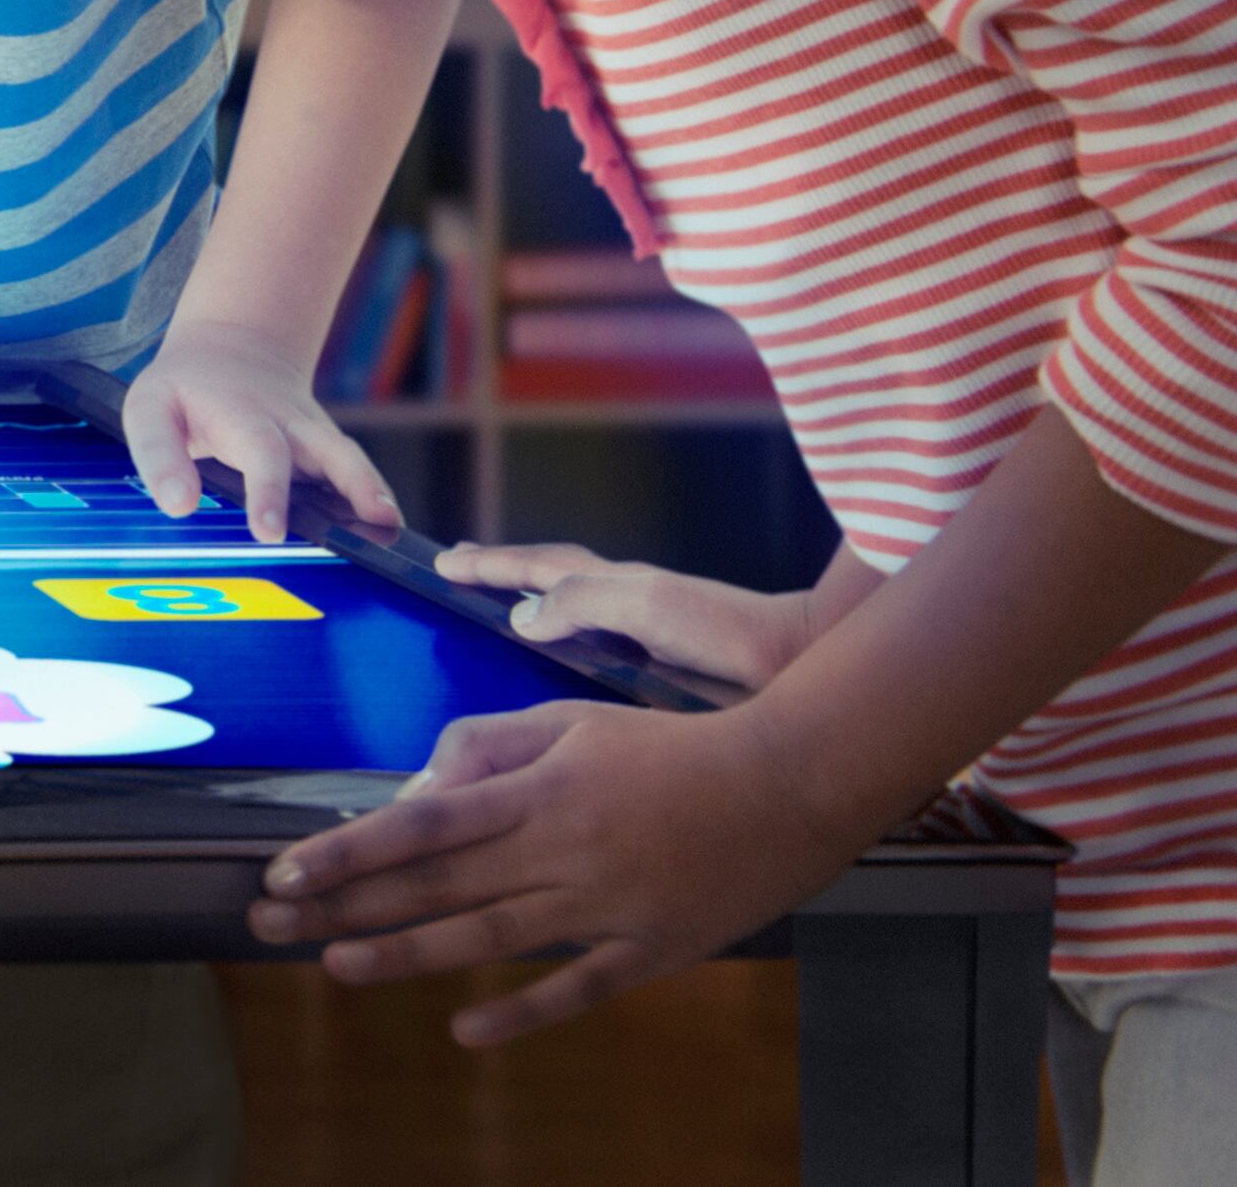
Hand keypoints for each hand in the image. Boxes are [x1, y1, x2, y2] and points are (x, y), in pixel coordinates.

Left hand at [122, 318, 395, 542]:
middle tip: (374, 522)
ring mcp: (315, 437)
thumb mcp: (149, 409)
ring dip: (374, 492)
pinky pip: (355, 475)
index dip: (268, 492)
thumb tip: (179, 505)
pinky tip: (385, 533)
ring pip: (351, 461)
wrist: (230, 348)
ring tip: (391, 530)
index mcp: (243, 415)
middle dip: (354, 485)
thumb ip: (159, 455)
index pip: (262, 453)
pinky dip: (374, 500)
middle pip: (330, 450)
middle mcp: (290, 424)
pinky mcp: (327, 451)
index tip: (270, 533)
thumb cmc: (183, 390)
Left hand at [254, 699, 857, 1042]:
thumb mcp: (569, 723)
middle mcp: (560, 852)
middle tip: (267, 924)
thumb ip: (487, 747)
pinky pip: (577, 988)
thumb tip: (417, 787)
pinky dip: (521, 1011)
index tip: (284, 871)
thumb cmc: (669, 748)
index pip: (421, 825)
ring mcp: (606, 907)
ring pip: (488, 939)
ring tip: (335, 966)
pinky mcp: (653, 950)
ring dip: (406, 955)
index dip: (348, 850)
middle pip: (435, 886)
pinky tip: (464, 1029)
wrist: (789, 783)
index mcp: (537, 793)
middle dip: (345, 906)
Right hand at [437, 540, 816, 688]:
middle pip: (550, 580)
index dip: (488, 564)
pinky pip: (595, 654)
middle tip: (458, 569)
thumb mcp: (645, 606)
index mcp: (614, 584)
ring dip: (530, 609)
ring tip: (497, 614)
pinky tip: (563, 669)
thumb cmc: (725, 630)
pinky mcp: (659, 674)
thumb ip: (581, 602)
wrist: (796, 664)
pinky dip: (565, 648)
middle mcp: (622, 606)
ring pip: (571, 616)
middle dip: (502, 572)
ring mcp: (641, 638)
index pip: (538, 566)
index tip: (440, 561)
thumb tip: (521, 615)